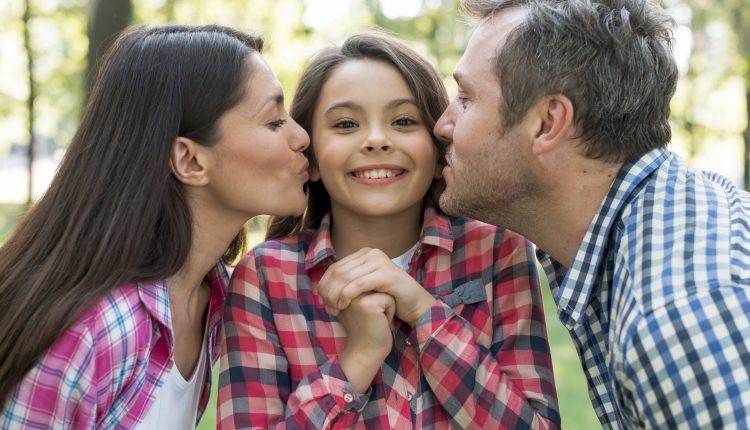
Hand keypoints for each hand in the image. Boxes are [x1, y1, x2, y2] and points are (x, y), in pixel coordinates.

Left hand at [318, 248, 435, 325]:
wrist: (414, 303)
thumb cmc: (388, 297)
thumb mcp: (365, 285)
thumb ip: (348, 281)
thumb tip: (323, 285)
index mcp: (364, 253)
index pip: (334, 267)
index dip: (324, 285)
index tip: (321, 302)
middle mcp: (371, 253)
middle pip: (338, 271)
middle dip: (328, 291)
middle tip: (327, 308)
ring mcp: (379, 262)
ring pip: (346, 277)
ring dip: (335, 295)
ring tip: (334, 309)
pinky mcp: (386, 274)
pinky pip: (359, 284)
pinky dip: (347, 295)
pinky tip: (343, 306)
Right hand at [336, 292, 394, 392]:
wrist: (366, 352)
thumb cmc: (365, 330)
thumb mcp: (357, 306)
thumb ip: (358, 290)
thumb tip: (368, 277)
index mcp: (342, 289)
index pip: (369, 282)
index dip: (374, 297)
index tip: (365, 315)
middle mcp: (346, 291)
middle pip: (376, 283)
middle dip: (380, 299)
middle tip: (372, 318)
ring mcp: (356, 297)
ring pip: (383, 290)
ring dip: (385, 304)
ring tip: (376, 319)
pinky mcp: (368, 304)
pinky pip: (389, 299)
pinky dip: (390, 311)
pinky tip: (381, 323)